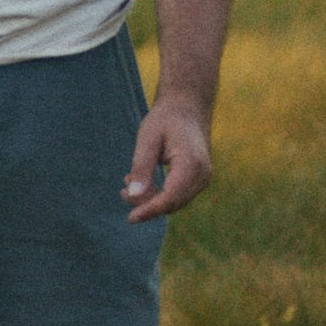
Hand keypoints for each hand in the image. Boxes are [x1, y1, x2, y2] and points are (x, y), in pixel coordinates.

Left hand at [123, 91, 213, 223]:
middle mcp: (202, 174)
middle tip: (122, 191)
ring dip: (151, 198)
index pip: (170, 197)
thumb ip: (141, 168)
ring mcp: (203, 178)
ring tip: (126, 184)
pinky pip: (178, 195)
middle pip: (172, 203)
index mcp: (191, 163)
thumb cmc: (165, 119)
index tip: (131, 218)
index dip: (149, 209)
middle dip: (146, 203)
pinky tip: (141, 183)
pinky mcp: (198, 179)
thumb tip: (133, 195)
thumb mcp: (147, 139)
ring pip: (175, 201)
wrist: (187, 107)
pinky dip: (159, 193)